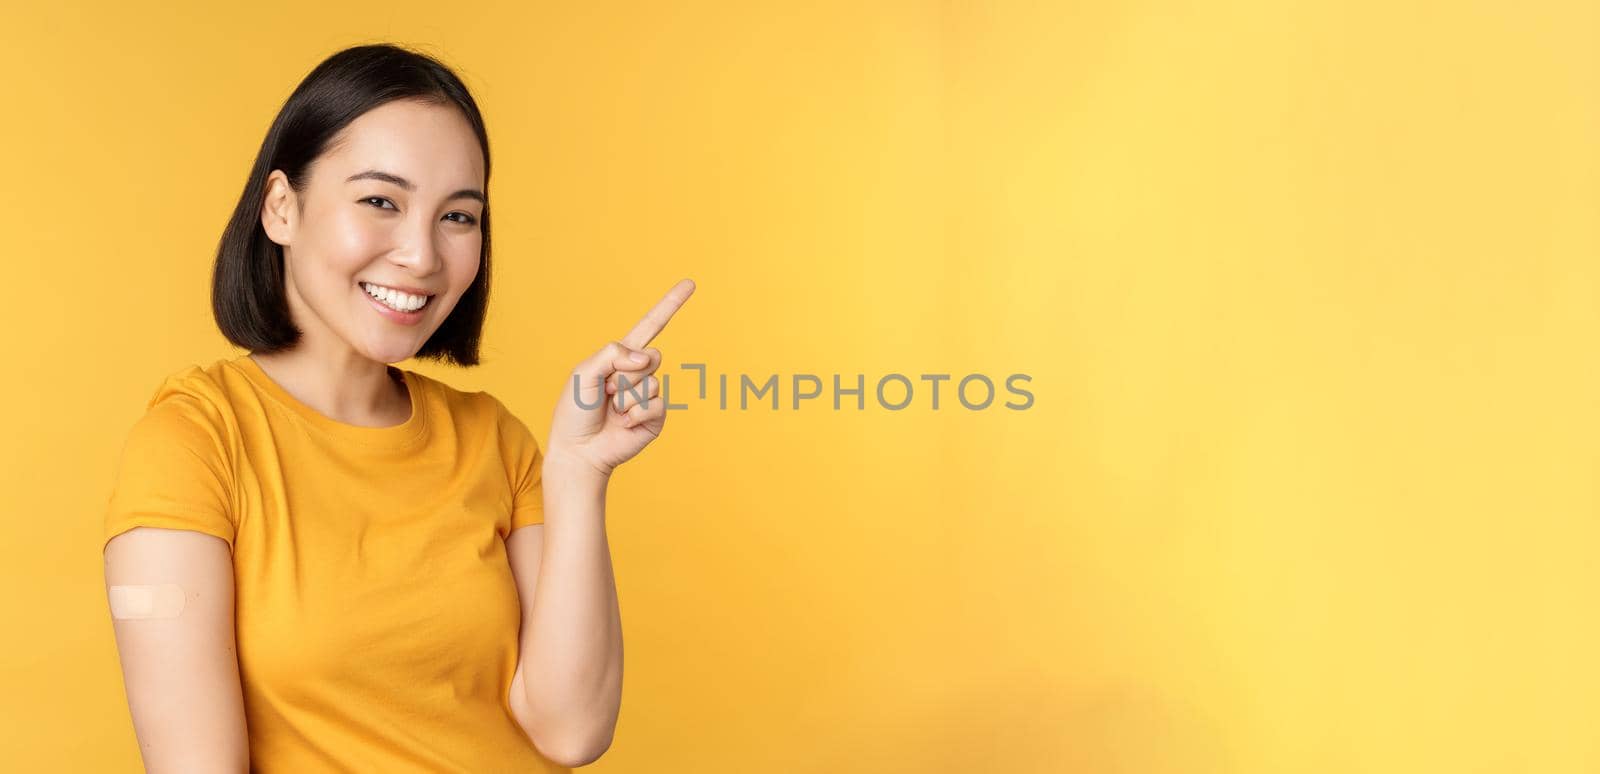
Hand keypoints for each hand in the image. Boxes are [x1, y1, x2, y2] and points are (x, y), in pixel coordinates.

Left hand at [546, 279, 695, 478]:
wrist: (579, 449)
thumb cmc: (576, 410)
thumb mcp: (585, 372)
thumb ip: (613, 353)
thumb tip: (647, 356)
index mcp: (621, 357)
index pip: (651, 325)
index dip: (670, 304)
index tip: (690, 283)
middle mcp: (639, 373)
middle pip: (652, 356)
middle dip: (625, 374)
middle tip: (607, 391)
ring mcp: (649, 395)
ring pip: (651, 382)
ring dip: (626, 398)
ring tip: (612, 410)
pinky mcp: (656, 418)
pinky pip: (656, 404)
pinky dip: (636, 414)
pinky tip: (623, 424)